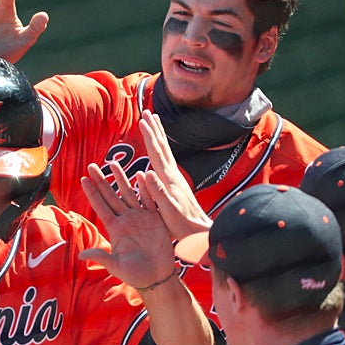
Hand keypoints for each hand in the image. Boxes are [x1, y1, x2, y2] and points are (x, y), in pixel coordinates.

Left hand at [79, 161, 175, 290]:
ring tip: (113, 163)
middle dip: (101, 180)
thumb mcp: (116, 266)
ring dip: (121, 178)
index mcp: (114, 229)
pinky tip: (141, 174)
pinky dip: (146, 188)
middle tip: (92, 165)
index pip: (100, 206)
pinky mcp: (155, 219)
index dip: (92, 192)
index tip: (83, 178)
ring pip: (128, 193)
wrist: (157, 276)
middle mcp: (125, 220)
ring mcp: (140, 218)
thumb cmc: (135, 274)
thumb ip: (102, 257)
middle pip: (111, 195)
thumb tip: (81, 256)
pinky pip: (149, 200)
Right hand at [138, 110, 211, 240]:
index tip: (142, 120)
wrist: (202, 232)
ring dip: (158, 136)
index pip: (157, 153)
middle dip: (154, 129)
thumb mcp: (168, 211)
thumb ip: (158, 192)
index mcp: (169, 180)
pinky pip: (166, 161)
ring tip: (153, 122)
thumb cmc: (183, 226)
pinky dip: (161, 150)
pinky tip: (158, 149)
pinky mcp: (177, 184)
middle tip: (147, 112)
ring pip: (166, 152)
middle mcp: (173, 176)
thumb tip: (146, 173)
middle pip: (162, 147)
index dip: (149, 136)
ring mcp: (176, 179)